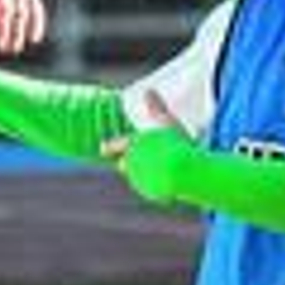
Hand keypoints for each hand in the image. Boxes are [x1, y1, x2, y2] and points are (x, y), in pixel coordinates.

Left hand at [102, 91, 191, 205]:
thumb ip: (156, 107)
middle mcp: (134, 164)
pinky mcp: (153, 193)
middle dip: (127, 162)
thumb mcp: (166, 121)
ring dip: (142, 174)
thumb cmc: (174, 144)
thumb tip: (148, 91)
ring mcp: (142, 181)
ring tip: (154, 170)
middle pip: (124, 164)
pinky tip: (166, 183)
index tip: (102, 147)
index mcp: (133, 145)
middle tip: (130, 160)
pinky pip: (151, 188)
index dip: (108, 147)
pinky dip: (155, 185)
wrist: (182, 173)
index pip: (114, 146)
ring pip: (138, 177)